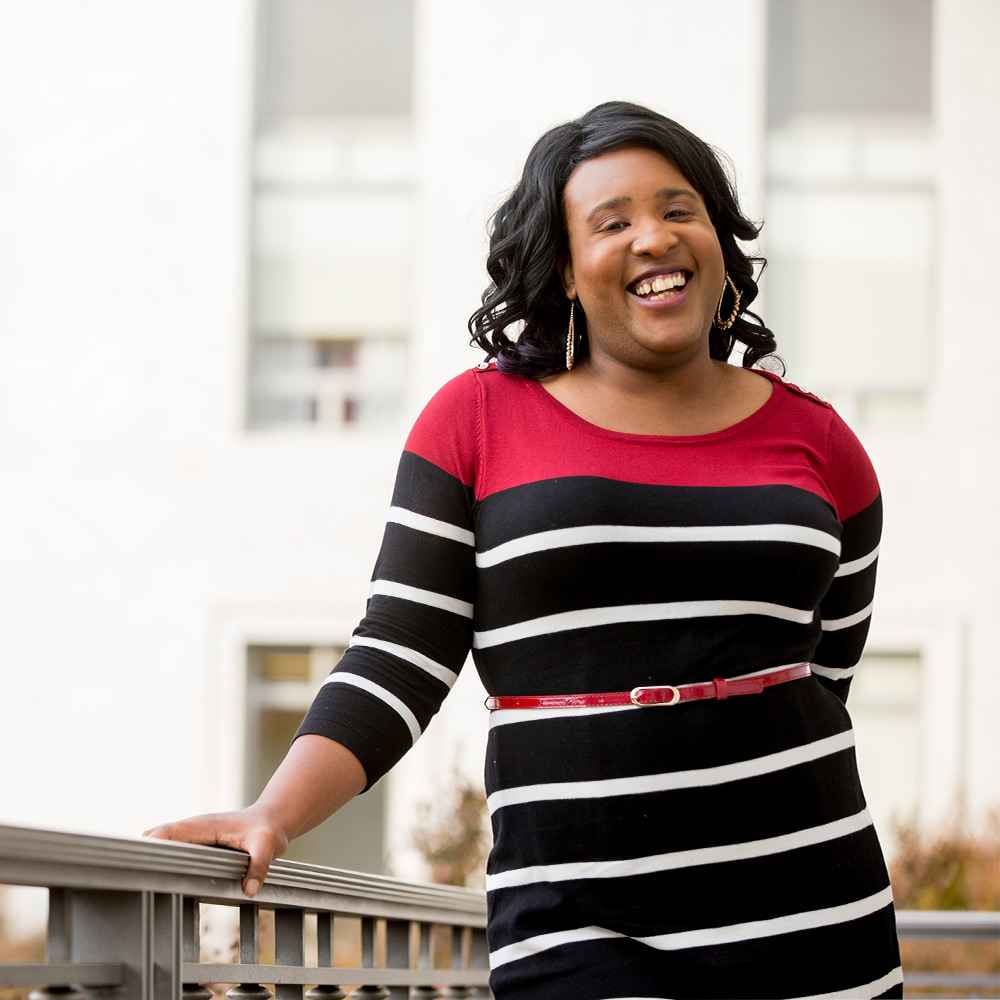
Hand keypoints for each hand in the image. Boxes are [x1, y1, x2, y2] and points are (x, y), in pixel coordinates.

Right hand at [143, 804, 287, 896]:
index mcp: (203, 826)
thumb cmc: (267, 829)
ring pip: (162, 844)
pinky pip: (172, 851)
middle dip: (142, 854)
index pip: (166, 832)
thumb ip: (259, 865)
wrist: (273, 821)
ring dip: (150, 858)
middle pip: (156, 838)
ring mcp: (194, 836)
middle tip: (130, 880)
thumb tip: (249, 889)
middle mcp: (194, 829)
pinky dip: (162, 860)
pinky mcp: (197, 845)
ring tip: (136, 884)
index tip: (135, 863)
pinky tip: (156, 882)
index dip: (149, 846)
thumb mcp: (267, 845)